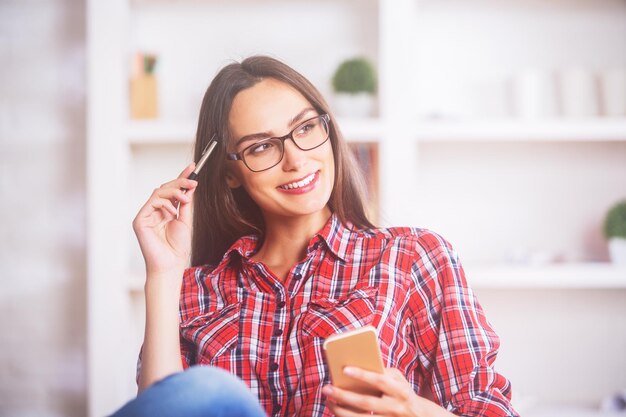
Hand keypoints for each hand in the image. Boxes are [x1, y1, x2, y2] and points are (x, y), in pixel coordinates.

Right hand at [132, 163, 197, 276]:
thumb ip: (186, 204)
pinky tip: (173, 212)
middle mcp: (154, 211)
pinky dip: (165, 203)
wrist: (170, 265)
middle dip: (180, 182)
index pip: (172, 190)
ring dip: (174, 191)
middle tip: (193, 182)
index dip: (181, 177)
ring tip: (185, 199)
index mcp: (165, 211)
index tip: (193, 166)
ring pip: (158, 192)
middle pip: (165, 188)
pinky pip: (152, 202)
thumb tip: (190, 186)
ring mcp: (146, 215)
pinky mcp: (140, 220)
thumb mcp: (185, 220)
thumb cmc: (177, 248)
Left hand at [323, 367, 451, 416]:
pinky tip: (337, 412)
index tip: (344, 369)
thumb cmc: (402, 392)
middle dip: (344, 396)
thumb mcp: (400, 380)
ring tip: (328, 402)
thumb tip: (359, 368)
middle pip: (366, 403)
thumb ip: (384, 373)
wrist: (420, 416)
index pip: (380, 381)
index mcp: (400, 391)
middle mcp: (395, 407)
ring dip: (341, 411)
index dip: (362, 375)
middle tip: (326, 388)